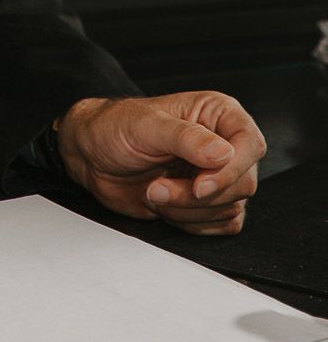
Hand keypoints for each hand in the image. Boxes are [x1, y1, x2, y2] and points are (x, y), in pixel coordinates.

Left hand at [56, 92, 265, 235]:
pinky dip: (193, 224)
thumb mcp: (146, 126)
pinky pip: (222, 224)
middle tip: (157, 189)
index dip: (231, 171)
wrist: (91, 154)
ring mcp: (217, 175)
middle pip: (243, 183)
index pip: (251, 145)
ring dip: (188, 211)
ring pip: (231, 207)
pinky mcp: (205, 202)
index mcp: (219, 116)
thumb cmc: (115, 128)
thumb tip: (224, 154)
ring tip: (153, 192)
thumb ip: (186, 138)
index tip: (198, 186)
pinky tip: (164, 207)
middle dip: (197, 196)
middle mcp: (225, 145)